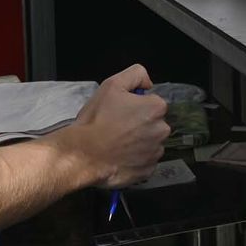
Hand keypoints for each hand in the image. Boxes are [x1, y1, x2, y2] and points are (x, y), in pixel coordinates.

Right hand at [69, 65, 168, 188]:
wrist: (83, 154)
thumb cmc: (97, 119)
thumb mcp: (112, 85)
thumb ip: (136, 74)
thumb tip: (148, 84)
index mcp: (156, 108)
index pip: (152, 103)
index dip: (136, 106)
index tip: (121, 112)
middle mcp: (162, 130)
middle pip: (154, 123)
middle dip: (140, 124)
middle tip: (118, 128)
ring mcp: (156, 152)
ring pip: (151, 143)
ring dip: (139, 142)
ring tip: (117, 144)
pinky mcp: (148, 170)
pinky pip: (146, 161)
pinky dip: (136, 159)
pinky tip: (120, 156)